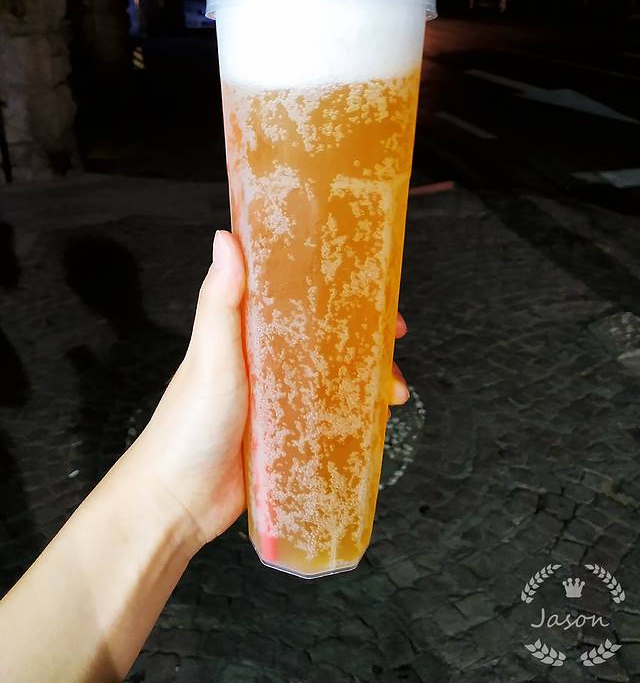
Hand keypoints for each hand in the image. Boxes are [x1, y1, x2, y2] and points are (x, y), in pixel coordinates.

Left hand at [132, 231, 409, 550]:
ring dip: (370, 376)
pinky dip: (357, 411)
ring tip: (395, 392)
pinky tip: (377, 418)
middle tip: (395, 336)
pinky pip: (330, 414)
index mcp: (246, 330)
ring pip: (335, 373)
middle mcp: (264, 359)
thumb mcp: (212, 355)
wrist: (176, 502)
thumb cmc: (187, 424)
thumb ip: (221, 300)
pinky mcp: (287, 433)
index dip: (333, 282)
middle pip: (325, 332)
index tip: (371, 280)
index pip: (294, 291)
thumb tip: (225, 236)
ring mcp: (277, 397)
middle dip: (365, 332)